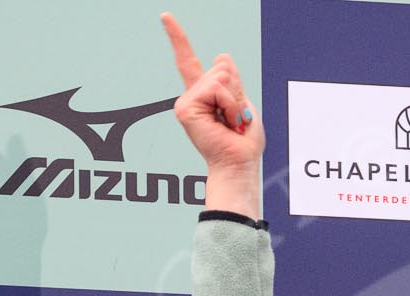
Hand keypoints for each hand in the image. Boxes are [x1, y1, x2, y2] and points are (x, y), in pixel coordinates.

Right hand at [162, 12, 261, 216]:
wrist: (238, 164)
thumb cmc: (242, 143)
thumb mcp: (243, 105)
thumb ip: (233, 82)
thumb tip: (221, 56)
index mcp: (203, 95)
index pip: (189, 61)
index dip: (178, 38)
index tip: (165, 17)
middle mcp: (191, 96)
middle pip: (221, 68)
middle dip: (237, 91)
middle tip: (236, 119)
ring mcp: (186, 102)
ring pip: (220, 78)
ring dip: (235, 101)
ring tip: (232, 123)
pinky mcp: (185, 108)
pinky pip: (217, 89)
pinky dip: (230, 104)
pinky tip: (226, 122)